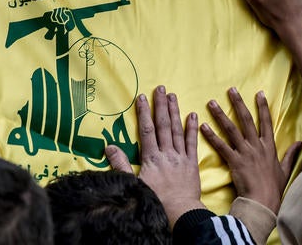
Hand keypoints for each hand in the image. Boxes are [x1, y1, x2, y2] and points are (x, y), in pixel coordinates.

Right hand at [105, 85, 203, 227]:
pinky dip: (192, 129)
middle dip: (161, 105)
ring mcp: (180, 157)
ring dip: (175, 112)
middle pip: (163, 125)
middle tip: (161, 88)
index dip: (144, 112)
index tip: (142, 97)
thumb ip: (120, 164)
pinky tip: (193, 116)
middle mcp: (166, 153)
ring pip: (177, 130)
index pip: (146, 129)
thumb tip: (108, 147)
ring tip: (174, 96)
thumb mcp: (133, 183)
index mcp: (151, 157)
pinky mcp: (192, 164)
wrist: (179, 213)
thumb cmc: (155, 200)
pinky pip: (192, 143)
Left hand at [200, 87, 301, 213]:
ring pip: (231, 129)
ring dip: (221, 115)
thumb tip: (300, 142)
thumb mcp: (285, 169)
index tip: (259, 93)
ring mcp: (245, 153)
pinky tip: (203, 127)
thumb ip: (291, 154)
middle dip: (238, 103)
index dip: (262, 107)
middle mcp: (257, 146)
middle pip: (246, 120)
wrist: (263, 201)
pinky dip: (212, 136)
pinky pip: (221, 146)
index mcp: (269, 147)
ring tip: (211, 103)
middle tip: (231, 90)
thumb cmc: (274, 188)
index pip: (266, 122)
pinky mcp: (234, 161)